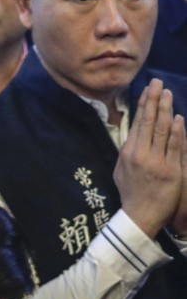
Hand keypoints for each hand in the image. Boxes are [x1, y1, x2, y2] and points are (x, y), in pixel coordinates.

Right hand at [114, 79, 185, 237]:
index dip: (143, 105)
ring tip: (167, 93)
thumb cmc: (131, 193)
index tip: (148, 89)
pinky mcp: (171, 170)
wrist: (140, 215)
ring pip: (161, 131)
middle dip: (153, 101)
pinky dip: (176, 132)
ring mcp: (156, 162)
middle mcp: (140, 155)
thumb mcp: (121, 171)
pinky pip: (174, 147)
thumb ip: (127, 152)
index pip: (137, 124)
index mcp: (128, 154)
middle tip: (157, 83)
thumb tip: (133, 135)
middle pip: (148, 123)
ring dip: (165, 110)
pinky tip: (177, 118)